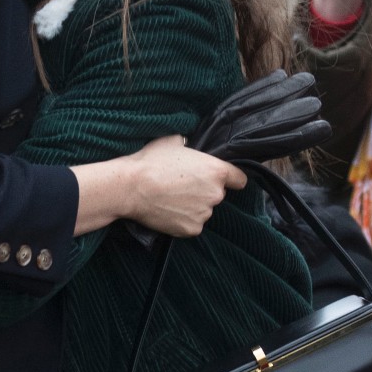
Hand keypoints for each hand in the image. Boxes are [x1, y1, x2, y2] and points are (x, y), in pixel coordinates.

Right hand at [124, 135, 245, 237]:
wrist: (132, 187)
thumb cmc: (151, 161)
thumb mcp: (173, 141)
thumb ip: (189, 146)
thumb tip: (189, 146)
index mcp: (216, 171)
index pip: (239, 179)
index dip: (231, 178)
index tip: (222, 179)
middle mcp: (216, 194)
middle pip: (217, 194)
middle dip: (204, 190)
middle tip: (182, 185)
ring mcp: (204, 214)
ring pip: (203, 209)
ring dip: (193, 205)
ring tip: (170, 197)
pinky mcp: (192, 229)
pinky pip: (192, 223)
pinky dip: (182, 219)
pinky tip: (167, 209)